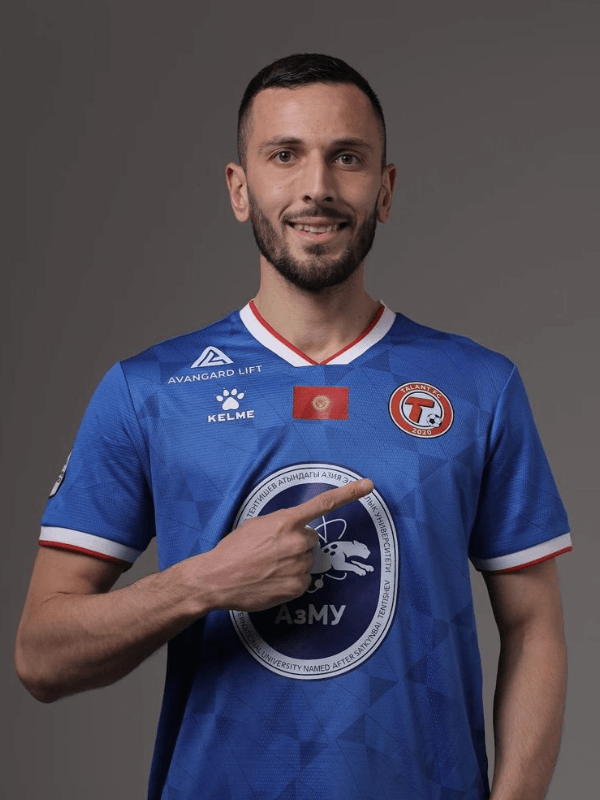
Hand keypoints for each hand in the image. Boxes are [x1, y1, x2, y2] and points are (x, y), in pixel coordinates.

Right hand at [201, 479, 373, 611]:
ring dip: (293, 563)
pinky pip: (302, 580)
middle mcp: (297, 541)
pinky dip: (290, 580)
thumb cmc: (233, 550)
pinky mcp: (296, 586)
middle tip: (273, 551)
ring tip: (268, 567)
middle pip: (311, 540)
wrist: (217, 578)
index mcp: (286, 521)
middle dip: (298, 544)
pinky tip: (271, 580)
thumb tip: (294, 531)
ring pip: (307, 561)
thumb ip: (281, 524)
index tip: (369, 486)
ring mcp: (298, 565)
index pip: (324, 504)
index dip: (349, 494)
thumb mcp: (256, 526)